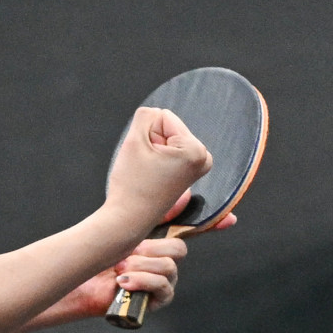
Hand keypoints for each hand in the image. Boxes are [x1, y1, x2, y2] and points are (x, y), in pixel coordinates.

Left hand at [34, 192, 238, 327]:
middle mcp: (166, 263)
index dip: (214, 225)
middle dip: (151, 248)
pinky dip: (142, 281)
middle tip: (129, 250)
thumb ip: (158, 214)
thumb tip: (186, 193)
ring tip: (119, 269)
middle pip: (179, 249)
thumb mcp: (129, 230)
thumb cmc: (100, 258)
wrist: (80, 284)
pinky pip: (163, 287)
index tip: (231, 218)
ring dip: (140, 266)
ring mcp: (163, 283)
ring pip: (169, 267)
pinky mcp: (157, 301)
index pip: (192, 231)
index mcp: (160, 243)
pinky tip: (123, 282)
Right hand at [105, 107, 211, 235]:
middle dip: (152, 142)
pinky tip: (153, 177)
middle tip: (146, 167)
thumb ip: (147, 115)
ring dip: (153, 152)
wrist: (128, 219)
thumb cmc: (131, 185)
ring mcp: (199, 168)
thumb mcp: (135, 138)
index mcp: (196, 150)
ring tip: (149, 173)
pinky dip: (157, 160)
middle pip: (168, 128)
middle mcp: (204, 159)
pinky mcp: (190, 174)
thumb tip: (157, 113)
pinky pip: (168, 152)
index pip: (164, 117)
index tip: (146, 159)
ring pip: (166, 140)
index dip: (147, 134)